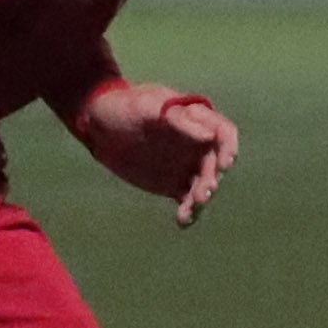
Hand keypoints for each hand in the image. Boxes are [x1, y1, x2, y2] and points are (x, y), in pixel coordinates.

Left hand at [75, 82, 238, 227]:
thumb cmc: (124, 106)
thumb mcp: (147, 107)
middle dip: (211, 179)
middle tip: (200, 194)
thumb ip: (177, 120)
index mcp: (196, 119)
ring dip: (201, 198)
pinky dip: (188, 211)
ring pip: (203, 185)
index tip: (224, 165)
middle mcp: (197, 143)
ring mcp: (186, 165)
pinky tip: (182, 221)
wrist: (99, 125)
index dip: (228, 148)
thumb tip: (208, 136)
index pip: (224, 133)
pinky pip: (187, 199)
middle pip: (215, 163)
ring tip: (189, 209)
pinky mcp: (174, 184)